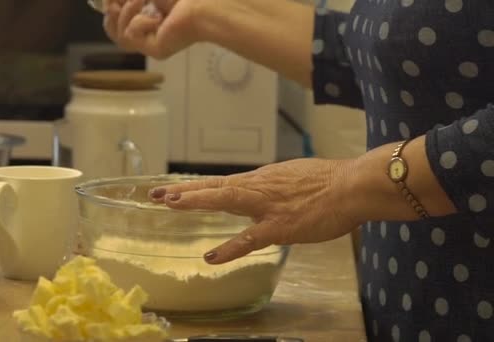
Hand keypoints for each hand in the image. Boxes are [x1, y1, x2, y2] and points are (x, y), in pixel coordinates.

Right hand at [103, 0, 202, 58]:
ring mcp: (152, 45)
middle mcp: (150, 35)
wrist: (201, 4)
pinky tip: (157, 18)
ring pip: (120, 36)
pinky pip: (132, 37)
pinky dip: (140, 22)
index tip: (111, 0)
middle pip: (114, 33)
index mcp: (149, 20)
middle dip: (112, 14)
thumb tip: (107, 2)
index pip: (118, 23)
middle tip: (116, 2)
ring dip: (126, 12)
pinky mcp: (155, 51)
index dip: (109, 11)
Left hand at [148, 159, 358, 263]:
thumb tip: (263, 192)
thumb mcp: (294, 177)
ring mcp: (267, 206)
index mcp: (262, 179)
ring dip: (197, 201)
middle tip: (155, 193)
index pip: (222, 182)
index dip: (196, 187)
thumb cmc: (329, 182)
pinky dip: (229, 249)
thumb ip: (274, 187)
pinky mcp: (280, 226)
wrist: (352, 186)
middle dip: (184, 191)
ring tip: (170, 203)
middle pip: (215, 187)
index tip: (172, 189)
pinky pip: (249, 239)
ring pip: (225, 199)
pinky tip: (210, 257)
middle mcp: (259, 188)